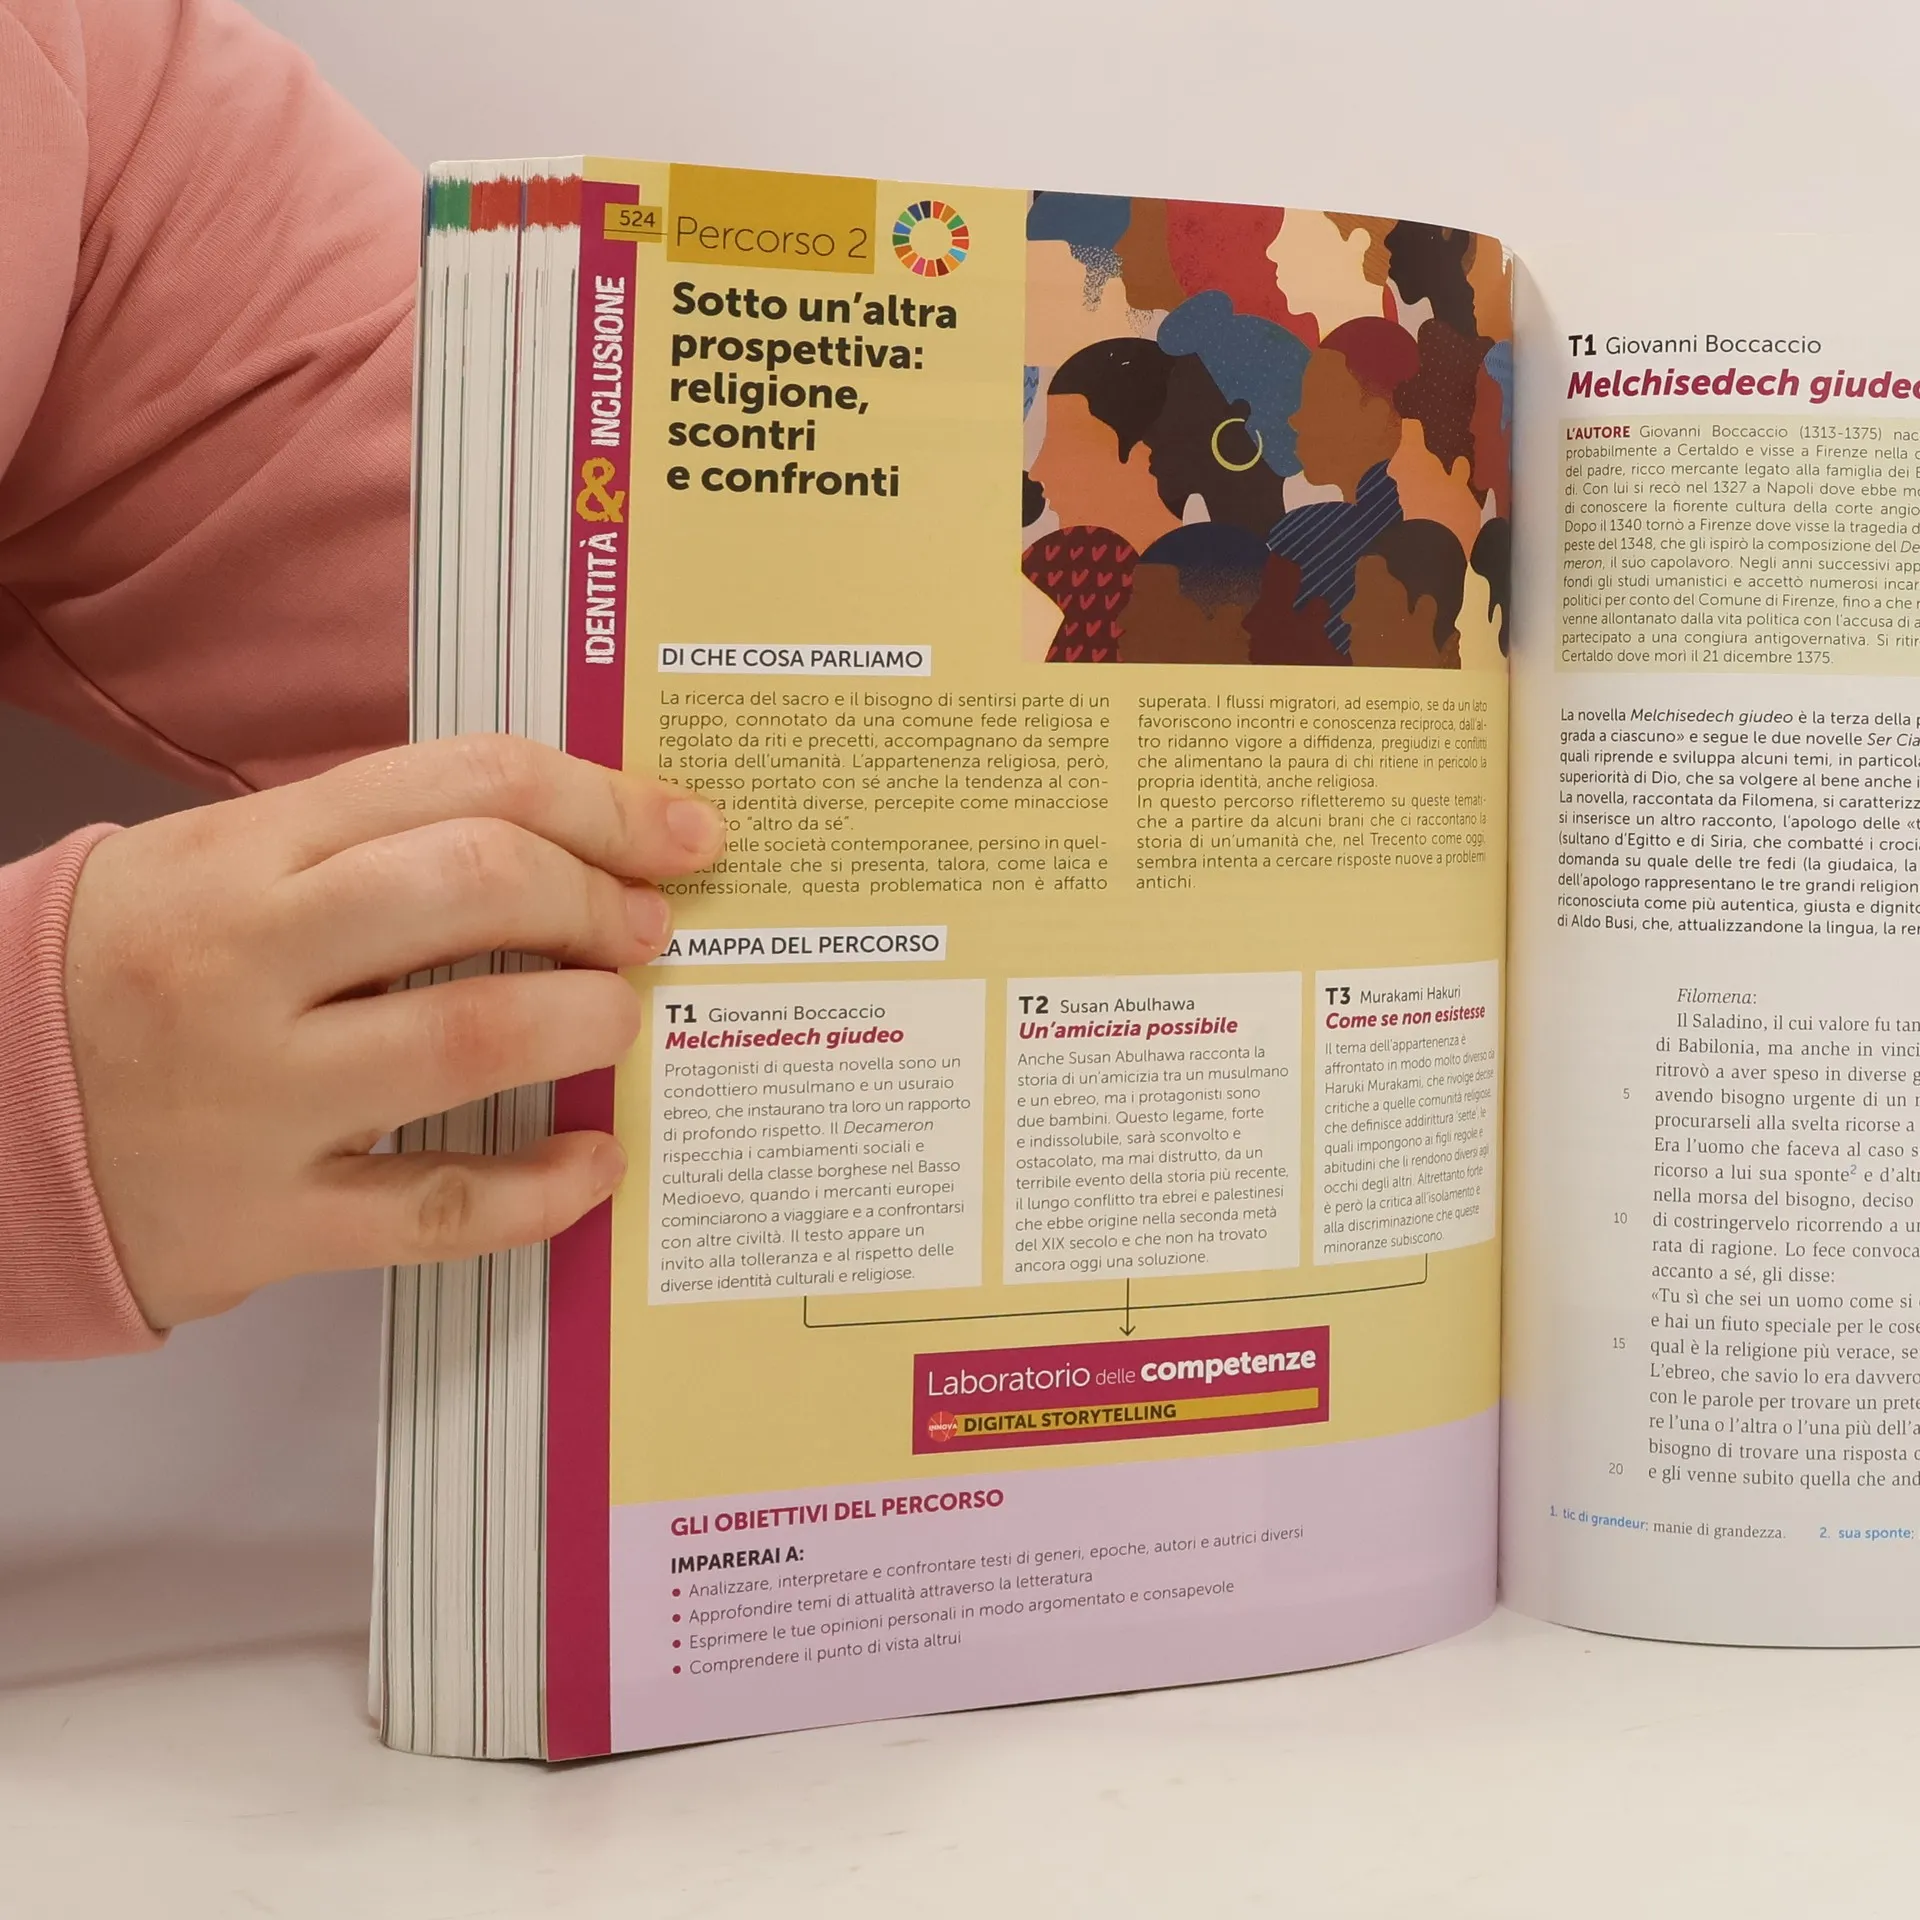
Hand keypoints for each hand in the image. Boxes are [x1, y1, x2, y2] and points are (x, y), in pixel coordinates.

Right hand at [64, 734, 724, 1331]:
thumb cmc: (127, 973)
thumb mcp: (221, 862)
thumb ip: (374, 842)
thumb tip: (569, 843)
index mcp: (244, 850)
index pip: (464, 784)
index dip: (601, 802)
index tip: (678, 832)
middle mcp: (247, 961)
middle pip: (480, 887)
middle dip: (599, 902)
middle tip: (645, 929)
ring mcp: (257, 1097)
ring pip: (475, 1035)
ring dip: (588, 1022)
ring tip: (615, 1020)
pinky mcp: (269, 1220)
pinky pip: (441, 1208)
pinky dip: (546, 1189)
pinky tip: (596, 1160)